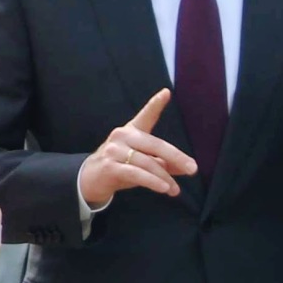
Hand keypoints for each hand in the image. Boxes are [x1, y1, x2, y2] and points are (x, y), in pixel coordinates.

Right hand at [78, 89, 198, 207]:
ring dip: (165, 178)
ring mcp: (114, 150)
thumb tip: (187, 168)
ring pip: (148, 163)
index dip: (155, 103)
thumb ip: (164, 163)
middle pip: (156, 145)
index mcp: (132, 131)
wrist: (90, 180)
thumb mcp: (143, 162)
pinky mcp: (110, 166)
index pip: (146, 115)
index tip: (166, 92)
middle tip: (193, 168)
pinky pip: (137, 174)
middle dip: (177, 158)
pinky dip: (153, 182)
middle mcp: (123, 136)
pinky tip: (164, 188)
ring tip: (176, 190)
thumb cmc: (121, 167)